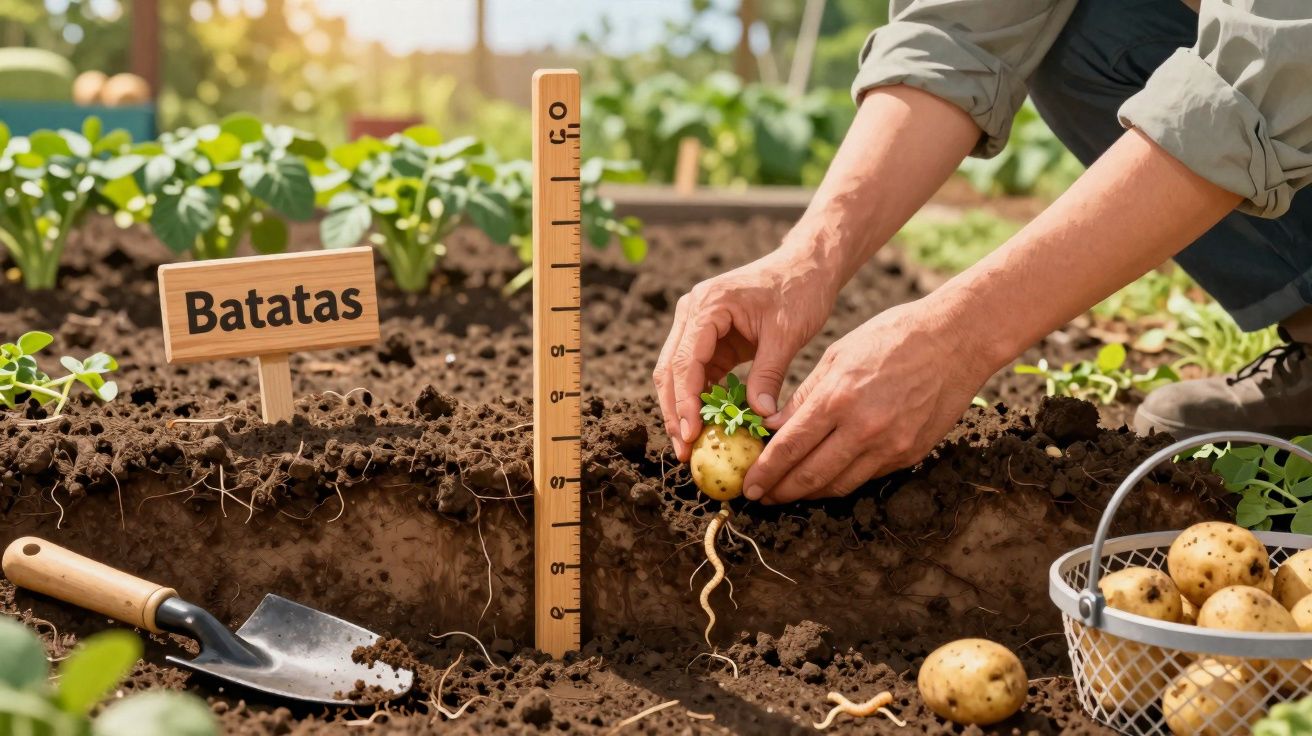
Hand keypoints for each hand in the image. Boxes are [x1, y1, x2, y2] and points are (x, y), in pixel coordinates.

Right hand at [653, 247, 838, 460]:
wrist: (806, 266)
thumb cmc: (799, 291)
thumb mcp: (786, 334)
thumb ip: (769, 374)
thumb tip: (759, 418)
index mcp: (708, 305)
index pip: (685, 361)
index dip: (684, 402)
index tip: (690, 435)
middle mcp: (692, 312)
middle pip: (670, 370)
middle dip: (675, 412)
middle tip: (683, 451)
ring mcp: (697, 324)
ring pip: (677, 374)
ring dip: (682, 409)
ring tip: (690, 446)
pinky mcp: (708, 337)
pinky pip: (696, 373)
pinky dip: (699, 399)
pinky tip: (706, 425)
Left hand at [742, 300, 989, 503]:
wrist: (956, 340)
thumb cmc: (892, 336)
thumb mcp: (838, 355)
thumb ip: (805, 396)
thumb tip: (774, 427)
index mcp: (838, 398)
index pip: (790, 447)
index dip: (765, 471)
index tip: (748, 485)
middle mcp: (863, 428)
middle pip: (811, 476)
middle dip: (780, 491)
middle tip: (760, 497)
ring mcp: (890, 446)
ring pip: (839, 485)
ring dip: (809, 493)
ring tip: (788, 492)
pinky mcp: (910, 454)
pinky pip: (866, 476)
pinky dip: (841, 481)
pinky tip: (825, 478)